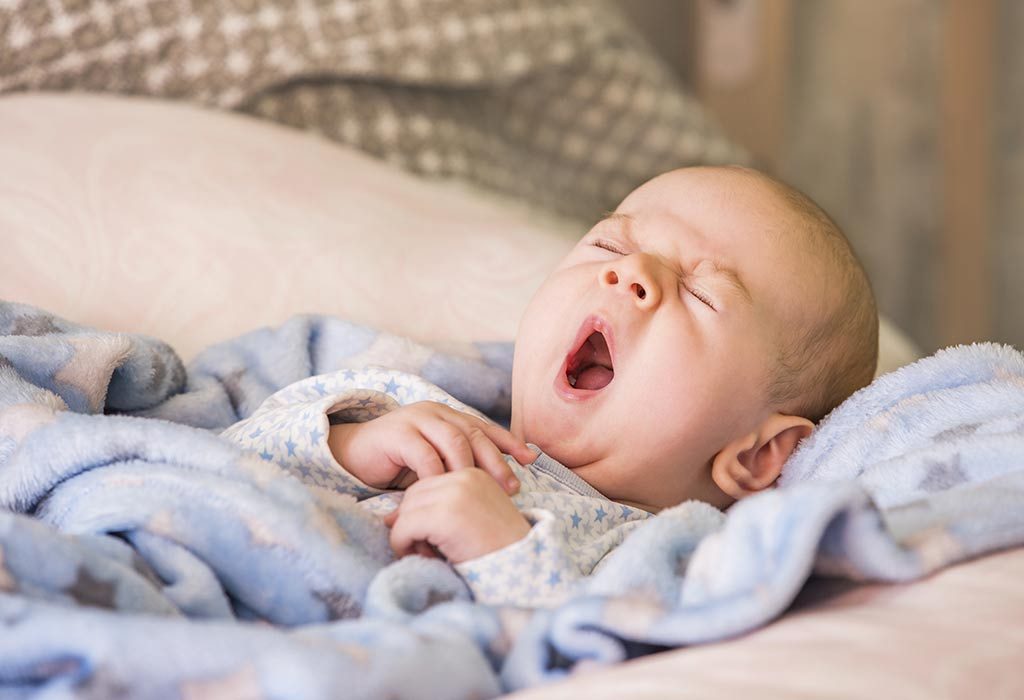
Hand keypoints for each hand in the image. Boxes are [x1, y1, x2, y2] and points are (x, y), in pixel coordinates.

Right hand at [327, 401, 535, 493]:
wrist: (353, 455)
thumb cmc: (397, 463)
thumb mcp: (433, 460)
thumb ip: (457, 463)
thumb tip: (496, 484)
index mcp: (447, 416)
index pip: (484, 427)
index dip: (509, 442)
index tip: (531, 460)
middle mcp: (435, 412)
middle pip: (474, 433)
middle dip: (496, 460)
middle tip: (511, 486)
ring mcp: (415, 419)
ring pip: (453, 440)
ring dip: (469, 468)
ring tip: (480, 491)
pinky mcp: (396, 434)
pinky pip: (424, 454)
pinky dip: (437, 474)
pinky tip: (446, 492)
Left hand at [383, 469, 531, 563]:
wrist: (525, 569)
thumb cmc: (498, 551)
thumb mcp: (471, 520)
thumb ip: (440, 509)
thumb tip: (392, 517)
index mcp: (473, 474)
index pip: (427, 485)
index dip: (423, 514)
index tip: (436, 539)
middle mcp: (463, 476)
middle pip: (412, 496)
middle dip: (412, 524)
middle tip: (431, 549)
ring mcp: (454, 494)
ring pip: (405, 512)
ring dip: (409, 536)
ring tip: (431, 553)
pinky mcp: (444, 515)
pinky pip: (403, 528)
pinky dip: (404, 546)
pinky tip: (426, 558)